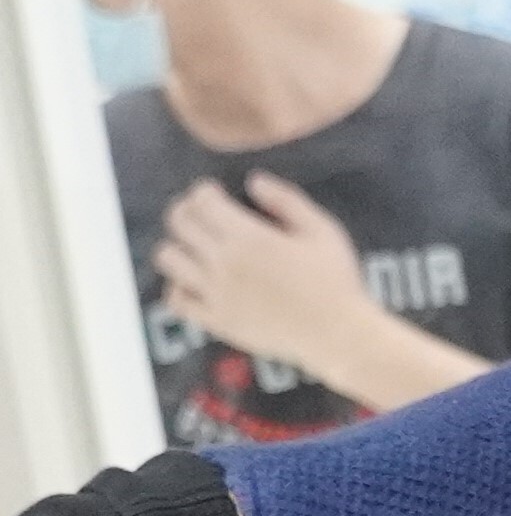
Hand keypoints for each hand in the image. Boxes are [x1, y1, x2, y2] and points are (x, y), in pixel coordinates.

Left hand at [149, 177, 376, 374]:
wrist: (337, 334)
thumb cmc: (336, 281)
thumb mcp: (323, 231)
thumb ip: (287, 201)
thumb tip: (254, 180)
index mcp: (250, 237)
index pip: (202, 201)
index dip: (204, 191)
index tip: (215, 193)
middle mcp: (225, 262)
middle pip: (179, 223)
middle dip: (185, 210)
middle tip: (202, 214)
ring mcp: (216, 293)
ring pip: (168, 258)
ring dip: (178, 246)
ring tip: (197, 248)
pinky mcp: (216, 320)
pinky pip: (175, 299)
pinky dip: (178, 286)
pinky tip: (196, 283)